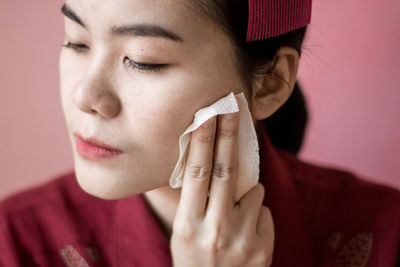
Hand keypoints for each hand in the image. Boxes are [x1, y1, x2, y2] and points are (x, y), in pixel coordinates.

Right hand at [170, 105, 273, 266]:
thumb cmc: (194, 259)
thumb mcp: (185, 232)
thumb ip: (197, 201)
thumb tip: (208, 160)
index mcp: (188, 224)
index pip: (196, 173)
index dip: (202, 140)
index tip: (208, 113)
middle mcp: (214, 230)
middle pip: (225, 170)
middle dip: (228, 134)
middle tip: (232, 107)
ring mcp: (241, 240)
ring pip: (253, 192)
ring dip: (247, 194)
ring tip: (234, 217)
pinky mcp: (262, 248)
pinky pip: (264, 212)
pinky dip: (256, 215)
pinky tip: (245, 234)